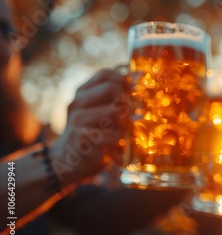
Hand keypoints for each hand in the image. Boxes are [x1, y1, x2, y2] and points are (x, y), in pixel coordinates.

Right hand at [49, 69, 127, 185]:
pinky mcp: (83, 139)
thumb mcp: (100, 111)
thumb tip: (140, 76)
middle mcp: (77, 103)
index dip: (124, 81)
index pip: (105, 74)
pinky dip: (119, 142)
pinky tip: (113, 147)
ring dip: (124, 125)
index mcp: (81, 93)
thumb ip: (116, 96)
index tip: (132, 94)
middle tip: (127, 117)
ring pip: (116, 112)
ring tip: (119, 134)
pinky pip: (114, 135)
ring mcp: (78, 121)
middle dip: (126, 103)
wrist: (68, 160)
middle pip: (112, 89)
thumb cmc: (92, 133)